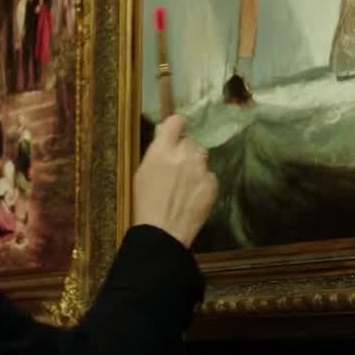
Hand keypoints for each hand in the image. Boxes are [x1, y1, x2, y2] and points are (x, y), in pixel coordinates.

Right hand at [132, 115, 217, 247]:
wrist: (163, 232)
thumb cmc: (145, 203)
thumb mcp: (142, 172)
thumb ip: (156, 151)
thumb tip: (164, 135)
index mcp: (163, 150)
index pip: (176, 122)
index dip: (176, 126)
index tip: (175, 132)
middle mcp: (185, 154)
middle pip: (190, 141)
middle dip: (184, 150)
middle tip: (177, 167)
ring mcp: (201, 169)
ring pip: (201, 157)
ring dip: (195, 164)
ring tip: (186, 183)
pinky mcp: (213, 183)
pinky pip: (209, 174)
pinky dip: (203, 181)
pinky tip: (193, 195)